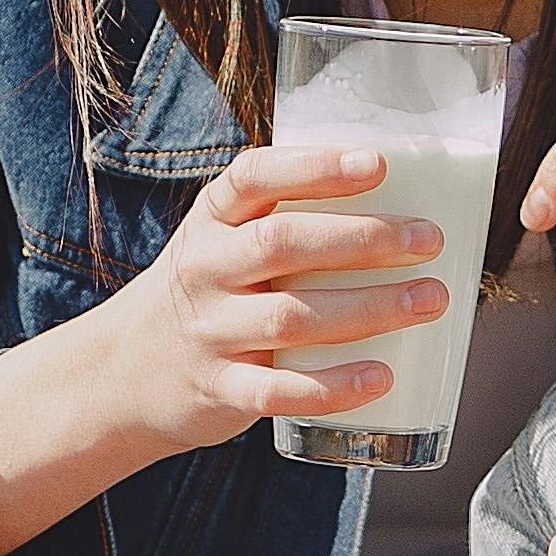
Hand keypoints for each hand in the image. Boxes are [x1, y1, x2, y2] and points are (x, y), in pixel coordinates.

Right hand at [102, 129, 464, 447]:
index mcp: (212, 221)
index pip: (254, 179)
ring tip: (430, 300)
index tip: (377, 164)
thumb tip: (409, 192)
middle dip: (364, 239)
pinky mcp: (220, 390)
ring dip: (368, 309)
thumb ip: (287, 218)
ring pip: (290, 318)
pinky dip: (333, 386)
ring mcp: (211, 333)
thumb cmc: (209, 292)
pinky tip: (381, 376)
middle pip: (283, 245)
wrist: (125, 372)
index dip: (315, 168)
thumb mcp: (223, 241)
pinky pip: (278, 391)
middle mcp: (207, 271)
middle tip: (429, 240)